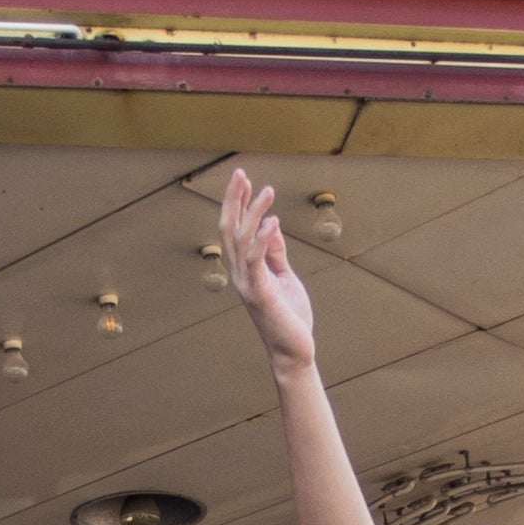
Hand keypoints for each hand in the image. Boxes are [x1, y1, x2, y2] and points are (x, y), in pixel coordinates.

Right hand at [219, 163, 318, 371]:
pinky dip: (263, 239)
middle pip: (230, 229)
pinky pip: (256, 261)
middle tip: (240, 173)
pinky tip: (273, 221)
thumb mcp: (284, 277)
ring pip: (241, 240)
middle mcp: (239, 274)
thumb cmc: (289, 316)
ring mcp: (247, 284)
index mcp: (244, 269)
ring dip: (253, 213)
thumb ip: (276, 252)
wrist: (293, 351)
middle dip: (234, 200)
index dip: (237, 203)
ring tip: (267, 191)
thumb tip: (272, 224)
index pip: (234, 229)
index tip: (243, 179)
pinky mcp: (260, 294)